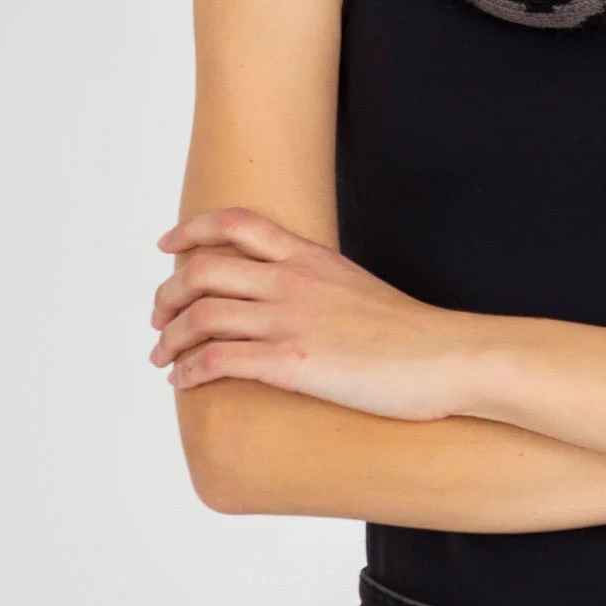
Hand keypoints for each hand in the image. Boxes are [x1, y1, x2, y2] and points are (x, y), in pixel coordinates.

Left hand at [149, 209, 475, 418]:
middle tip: (158, 318)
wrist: (447, 358)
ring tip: (161, 356)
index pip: (235, 224)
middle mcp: (292, 281)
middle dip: (168, 294)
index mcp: (309, 257)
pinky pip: (219, 360)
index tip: (167, 245)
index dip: (191, 230)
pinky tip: (183, 382)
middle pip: (202, 269)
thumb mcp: (356, 288)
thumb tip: (293, 301)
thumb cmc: (411, 334)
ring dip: (169, 337)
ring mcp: (290, 320)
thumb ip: (318, 285)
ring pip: (201, 316)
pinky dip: (190, 369)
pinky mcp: (292, 363)